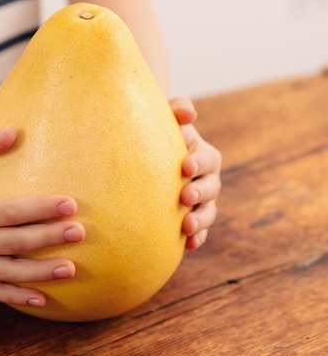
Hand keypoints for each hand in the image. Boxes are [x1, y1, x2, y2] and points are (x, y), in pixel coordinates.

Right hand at [0, 127, 84, 306]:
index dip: (39, 209)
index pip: (7, 212)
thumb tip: (13, 131)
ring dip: (39, 273)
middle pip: (12, 244)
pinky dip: (16, 297)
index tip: (70, 203)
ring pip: (6, 273)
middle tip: (81, 232)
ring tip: (71, 268)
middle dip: (48, 239)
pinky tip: (43, 298)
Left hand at [170, 97, 221, 249]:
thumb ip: (177, 110)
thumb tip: (187, 114)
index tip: (184, 166)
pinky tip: (188, 245)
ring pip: (207, 213)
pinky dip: (196, 238)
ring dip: (200, 221)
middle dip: (200, 193)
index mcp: (202, 155)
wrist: (144, 154)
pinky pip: (198, 231)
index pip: (206, 160)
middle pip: (211, 188)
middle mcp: (206, 179)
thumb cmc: (156, 132)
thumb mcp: (165, 117)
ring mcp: (200, 201)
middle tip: (185, 196)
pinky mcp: (190, 218)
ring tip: (186, 227)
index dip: (198, 163)